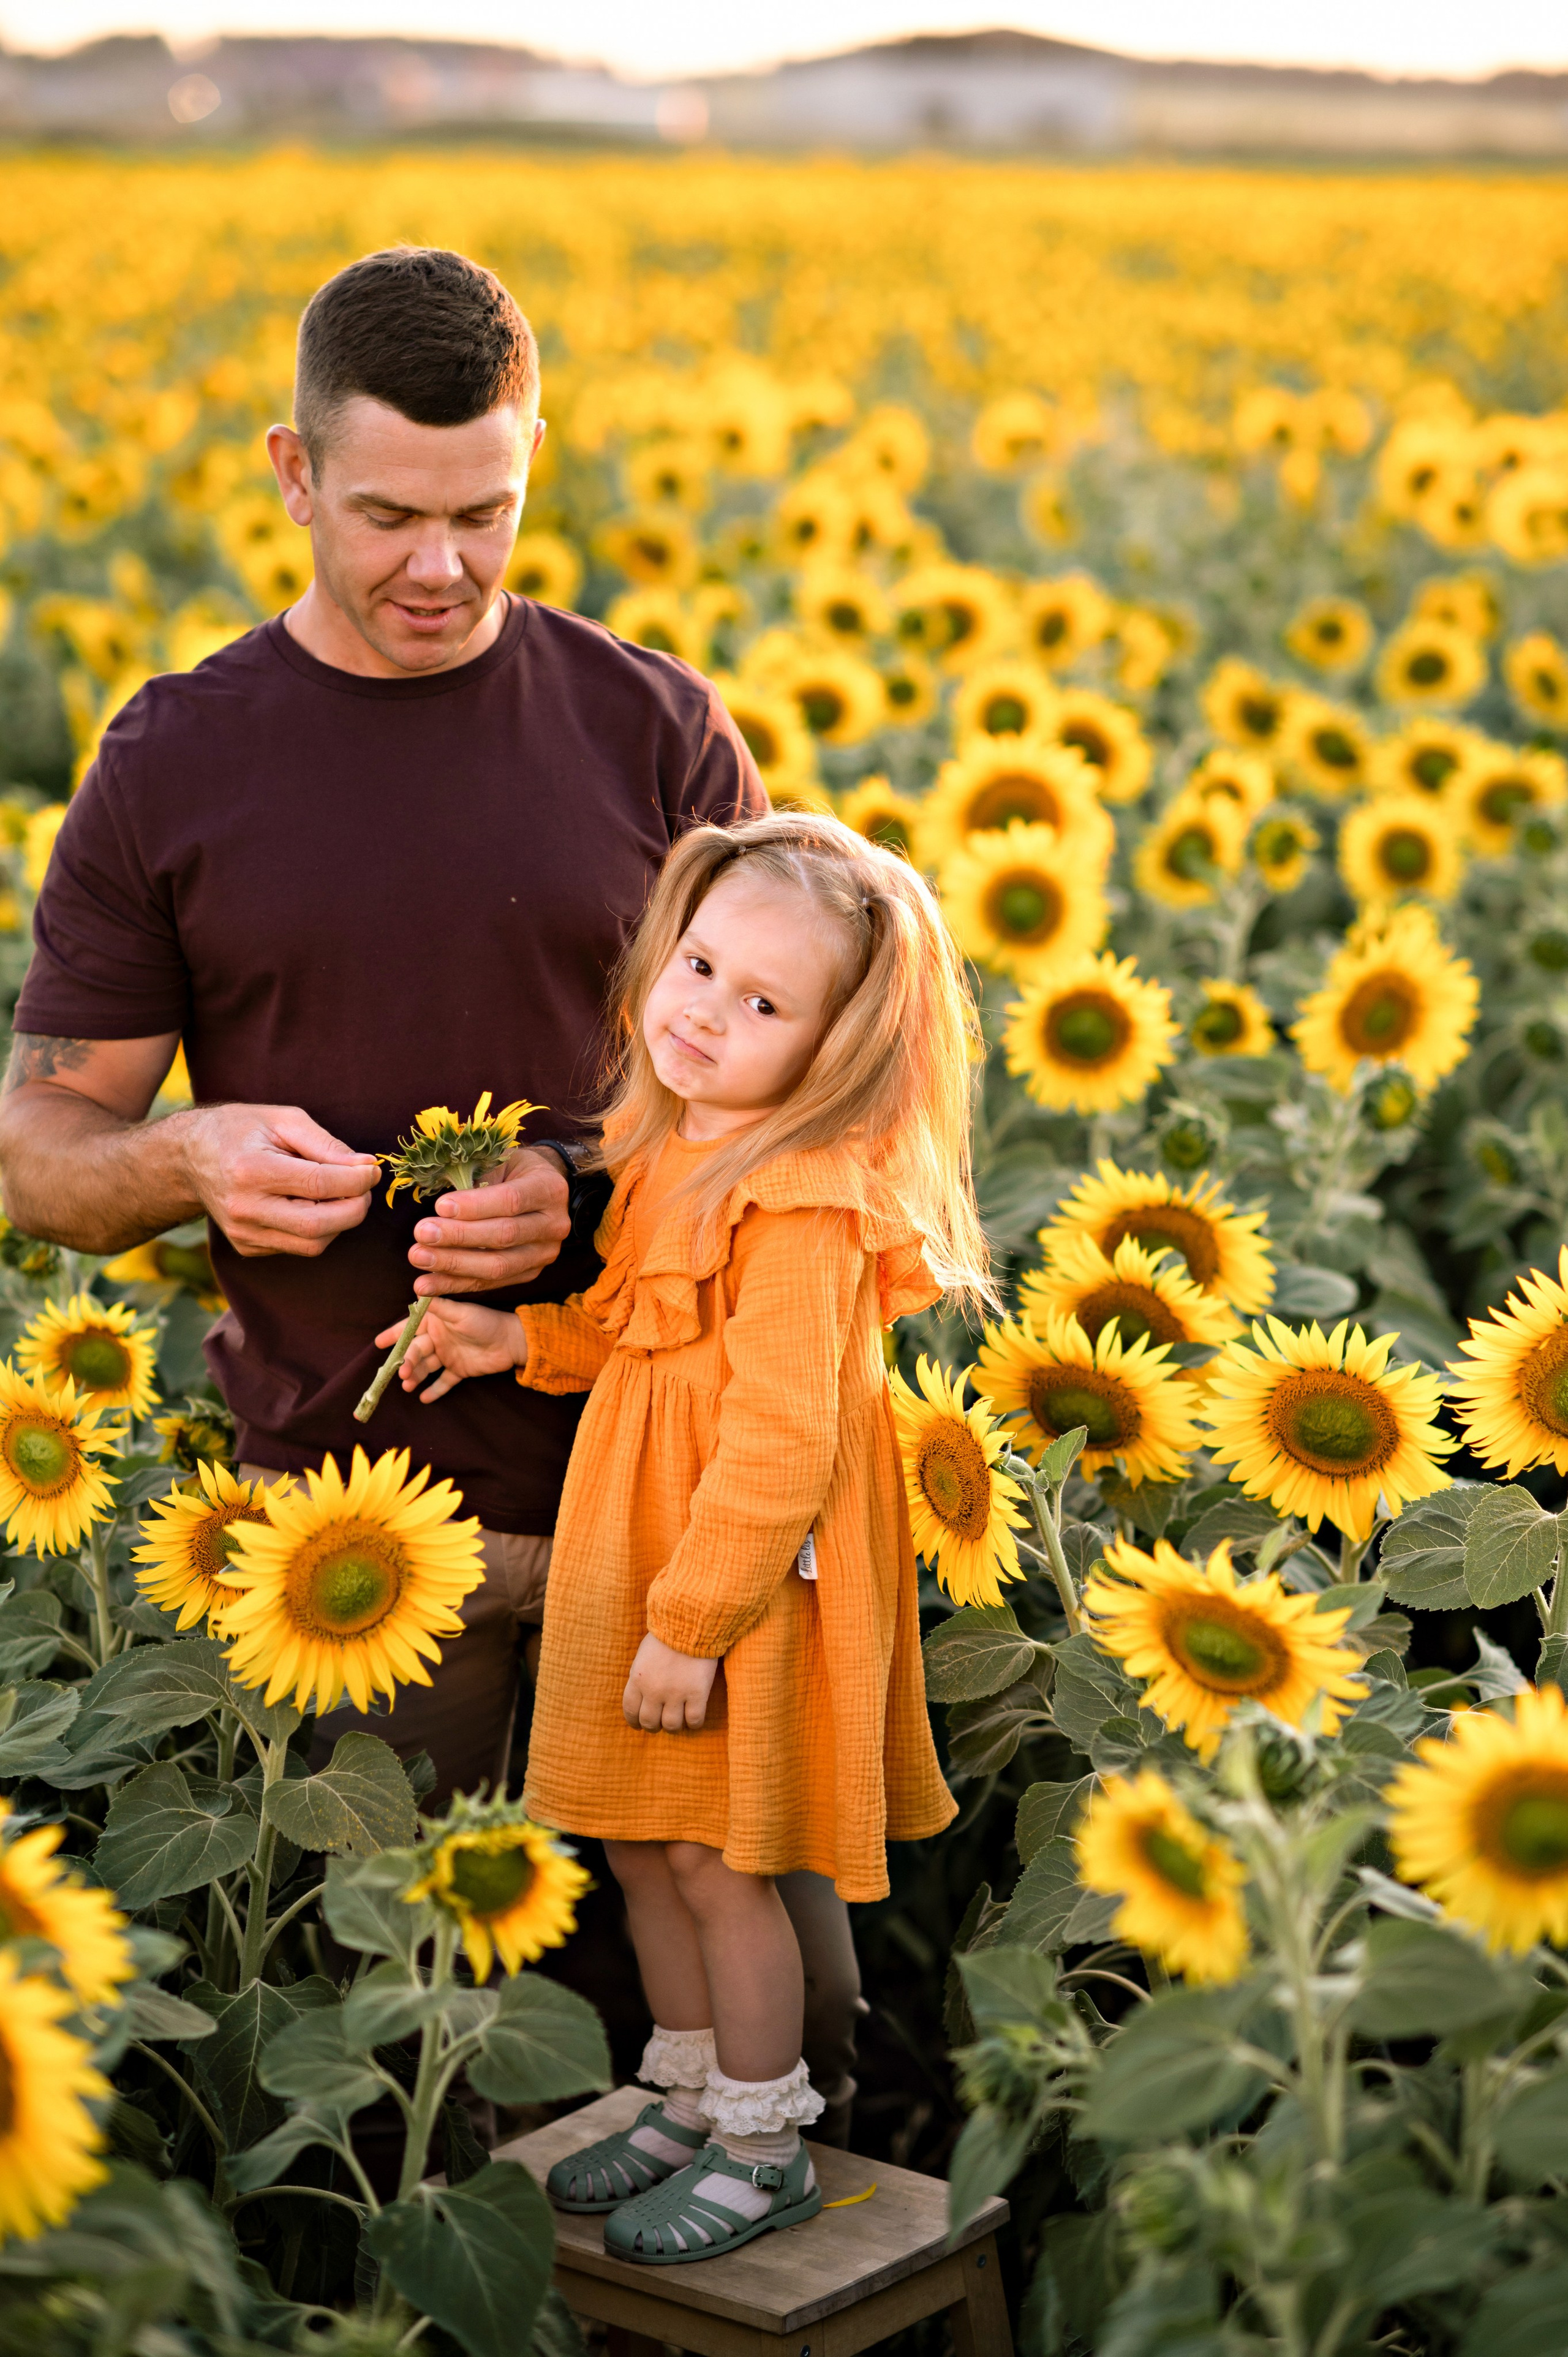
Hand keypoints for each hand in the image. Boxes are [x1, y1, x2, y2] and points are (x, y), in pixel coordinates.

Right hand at [180, 1104, 379, 1258]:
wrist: (189, 1156)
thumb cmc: (240, 1130)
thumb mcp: (283, 1120)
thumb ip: (327, 1145)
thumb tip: (366, 1166)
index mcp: (251, 1170)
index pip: (319, 1184)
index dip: (357, 1180)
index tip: (373, 1170)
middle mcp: (244, 1208)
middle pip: (319, 1225)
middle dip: (355, 1208)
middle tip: (364, 1187)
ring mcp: (243, 1233)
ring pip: (312, 1244)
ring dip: (339, 1222)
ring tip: (338, 1194)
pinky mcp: (246, 1247)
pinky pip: (297, 1247)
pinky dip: (317, 1230)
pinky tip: (310, 1204)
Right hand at [378, 1297, 526, 1403]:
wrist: (512, 1342)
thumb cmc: (486, 1322)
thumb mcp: (461, 1313)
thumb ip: (438, 1306)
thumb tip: (417, 1290)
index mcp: (436, 1322)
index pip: (410, 1328)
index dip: (394, 1335)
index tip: (378, 1343)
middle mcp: (439, 1338)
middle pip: (416, 1351)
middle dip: (406, 1362)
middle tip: (401, 1373)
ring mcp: (448, 1355)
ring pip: (426, 1368)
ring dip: (416, 1377)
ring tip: (408, 1386)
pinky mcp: (459, 1371)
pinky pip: (444, 1382)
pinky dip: (435, 1390)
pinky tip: (424, 1398)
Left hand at [408, 1147, 570, 1296]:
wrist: (538, 1189)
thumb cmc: (511, 1171)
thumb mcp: (499, 1160)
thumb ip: (476, 1177)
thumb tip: (440, 1205)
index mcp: (549, 1189)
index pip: (511, 1200)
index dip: (475, 1206)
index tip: (440, 1206)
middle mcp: (553, 1224)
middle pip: (504, 1236)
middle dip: (459, 1237)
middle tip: (422, 1234)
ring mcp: (544, 1253)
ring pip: (498, 1266)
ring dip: (453, 1265)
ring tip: (418, 1258)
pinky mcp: (529, 1273)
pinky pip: (490, 1283)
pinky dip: (455, 1284)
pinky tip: (426, 1284)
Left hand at [623, 1633, 718, 1733]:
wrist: (691, 1621)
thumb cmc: (667, 1634)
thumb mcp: (643, 1655)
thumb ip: (641, 1676)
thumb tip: (642, 1696)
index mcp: (638, 1679)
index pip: (630, 1710)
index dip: (634, 1721)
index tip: (638, 1725)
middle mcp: (654, 1690)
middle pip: (649, 1722)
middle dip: (653, 1726)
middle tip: (659, 1723)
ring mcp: (676, 1693)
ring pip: (671, 1725)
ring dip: (673, 1727)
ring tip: (678, 1721)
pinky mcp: (697, 1693)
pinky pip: (694, 1720)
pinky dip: (694, 1724)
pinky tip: (694, 1719)